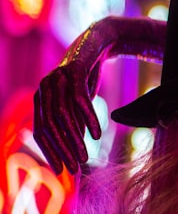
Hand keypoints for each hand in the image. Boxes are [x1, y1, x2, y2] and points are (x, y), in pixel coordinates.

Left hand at [31, 17, 166, 174]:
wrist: (99, 43)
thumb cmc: (88, 76)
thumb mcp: (79, 103)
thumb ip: (74, 122)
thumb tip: (75, 149)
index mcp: (42, 99)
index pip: (42, 131)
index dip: (51, 151)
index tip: (64, 170)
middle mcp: (44, 89)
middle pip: (50, 126)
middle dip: (63, 149)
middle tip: (76, 168)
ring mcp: (57, 79)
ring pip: (63, 115)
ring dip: (75, 139)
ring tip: (87, 156)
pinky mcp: (73, 71)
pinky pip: (79, 99)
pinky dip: (87, 118)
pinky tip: (97, 134)